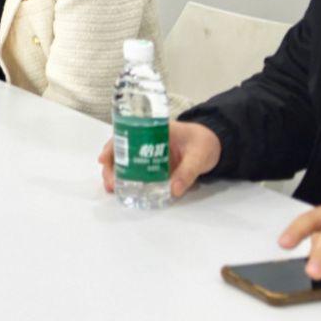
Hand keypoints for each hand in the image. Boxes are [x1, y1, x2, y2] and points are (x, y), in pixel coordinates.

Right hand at [99, 119, 221, 197]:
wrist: (216, 145)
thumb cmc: (205, 143)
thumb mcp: (199, 155)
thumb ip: (188, 172)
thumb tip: (173, 190)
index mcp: (155, 130)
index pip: (127, 134)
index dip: (113, 146)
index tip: (104, 159)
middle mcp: (147, 140)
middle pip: (121, 150)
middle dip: (111, 166)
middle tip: (110, 183)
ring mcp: (149, 153)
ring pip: (126, 161)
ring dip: (116, 174)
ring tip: (112, 189)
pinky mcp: (154, 165)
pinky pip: (137, 171)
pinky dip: (128, 180)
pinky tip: (123, 190)